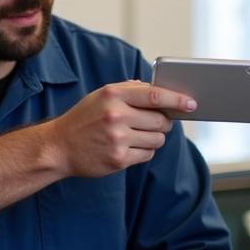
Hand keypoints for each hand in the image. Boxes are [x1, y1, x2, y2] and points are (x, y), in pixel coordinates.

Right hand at [47, 81, 195, 177]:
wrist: (58, 146)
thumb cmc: (84, 118)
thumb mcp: (101, 96)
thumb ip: (130, 90)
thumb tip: (162, 92)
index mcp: (113, 95)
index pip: (155, 96)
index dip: (177, 100)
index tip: (191, 103)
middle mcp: (116, 116)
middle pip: (161, 120)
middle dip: (164, 122)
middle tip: (155, 122)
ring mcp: (117, 139)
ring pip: (157, 139)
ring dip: (154, 138)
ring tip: (137, 135)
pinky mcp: (118, 159)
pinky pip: (147, 154)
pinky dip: (144, 151)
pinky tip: (128, 147)